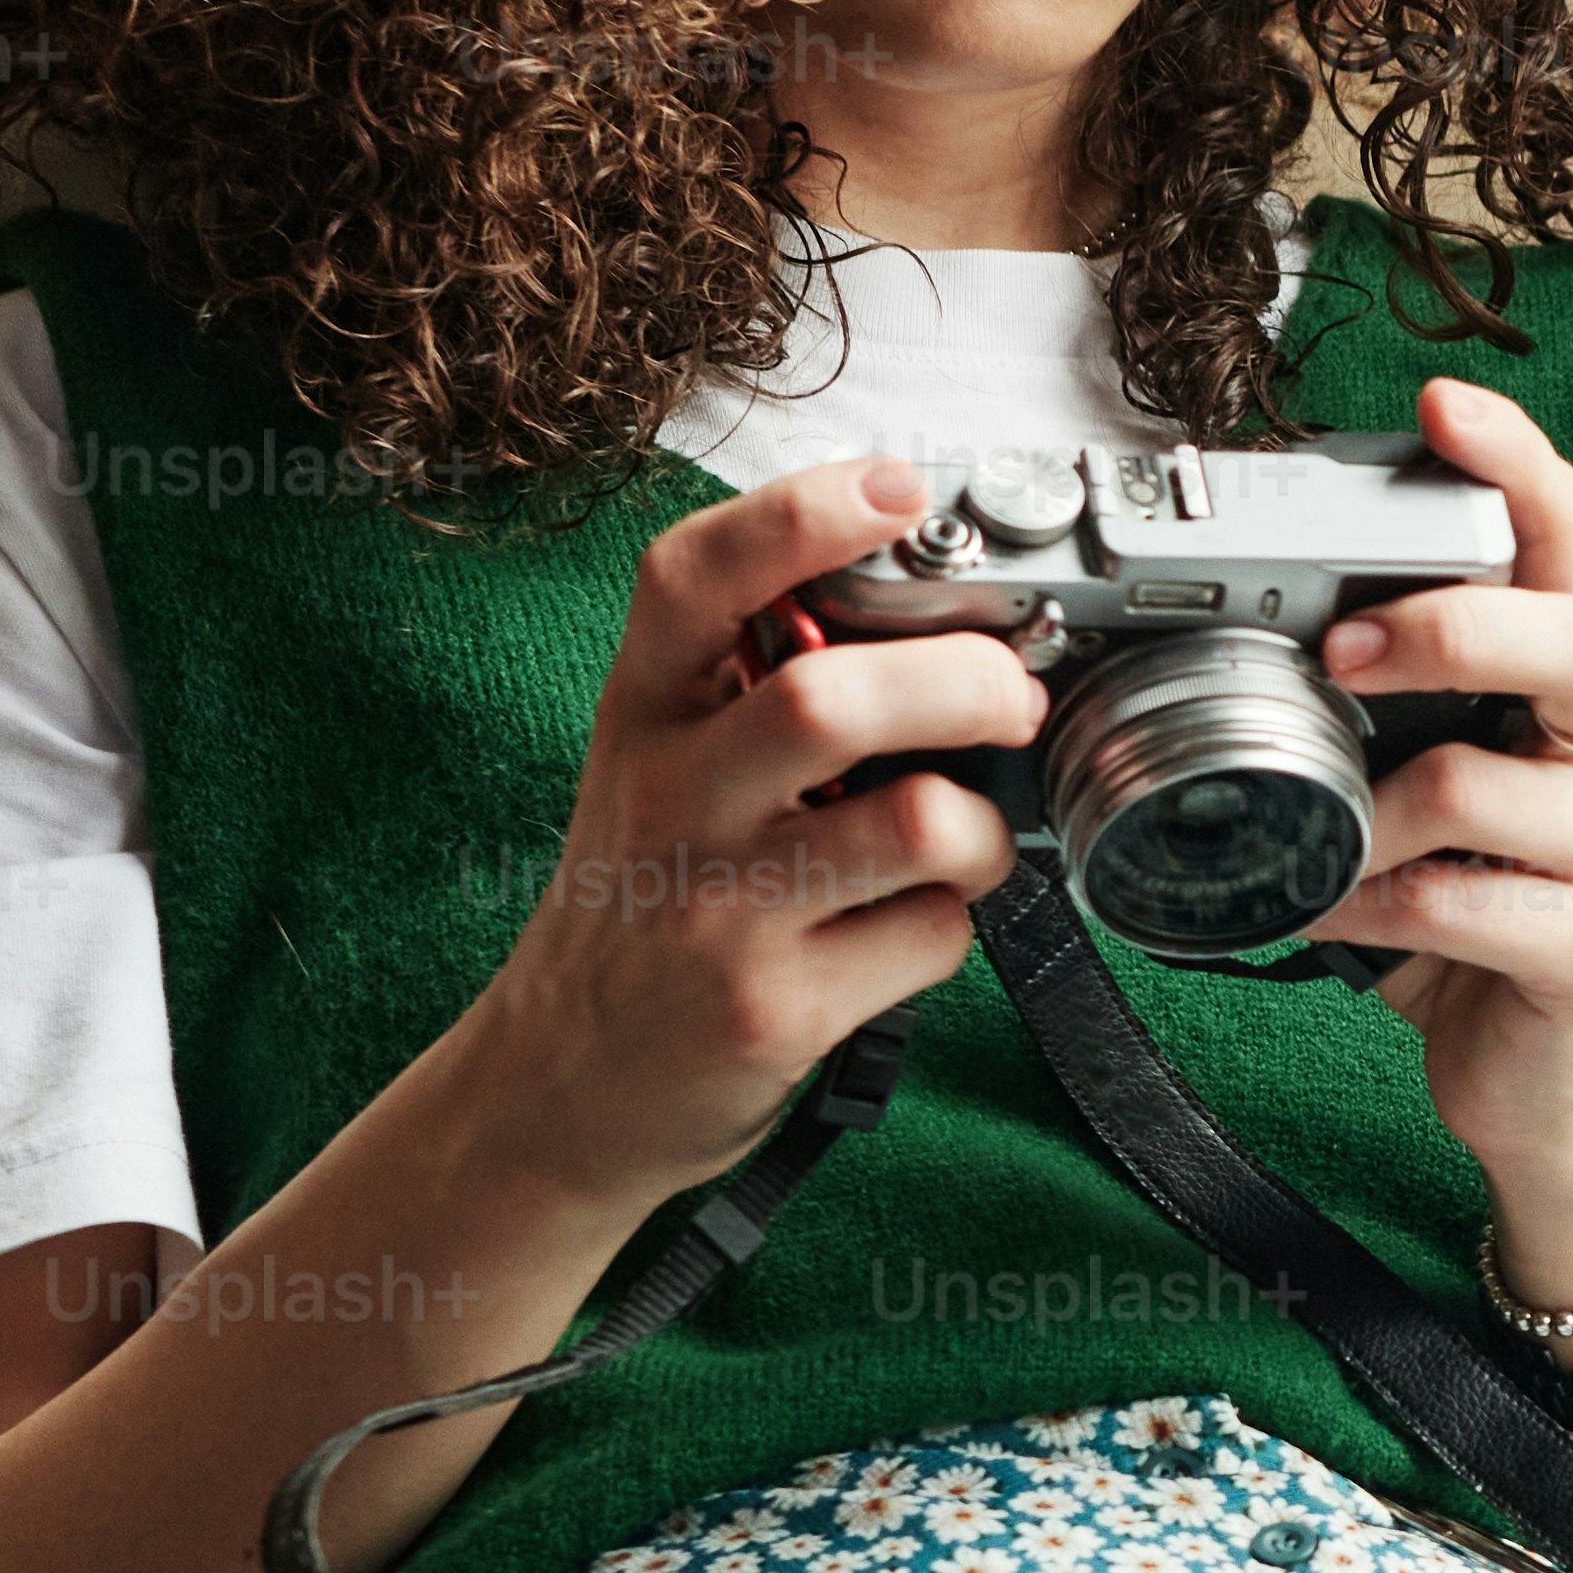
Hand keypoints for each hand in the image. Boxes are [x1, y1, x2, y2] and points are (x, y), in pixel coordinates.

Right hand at [435, 457, 1048, 1223]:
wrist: (560, 1085)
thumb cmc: (641, 901)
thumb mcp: (658, 766)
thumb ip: (753, 684)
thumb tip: (930, 602)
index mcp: (643, 713)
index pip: (693, 577)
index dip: (803, 516)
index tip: (899, 488)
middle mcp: (669, 802)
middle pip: (832, 701)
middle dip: (964, 682)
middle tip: (1011, 693)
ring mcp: (719, 913)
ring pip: (913, 823)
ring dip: (982, 825)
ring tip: (967, 837)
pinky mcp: (776, 1012)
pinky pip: (929, 939)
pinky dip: (952, 928)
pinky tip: (904, 932)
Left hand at [1304, 370, 1572, 1308]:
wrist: (1539, 1092)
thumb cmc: (1459, 920)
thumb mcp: (1402, 793)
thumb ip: (1356, 717)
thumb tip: (1198, 643)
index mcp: (1556, 688)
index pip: (1563, 547)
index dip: (1515, 465)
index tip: (1444, 406)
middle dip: (1453, 627)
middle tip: (1344, 654)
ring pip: (1500, 781)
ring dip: (1377, 813)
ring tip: (1325, 846)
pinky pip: (1465, 900)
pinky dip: (1375, 907)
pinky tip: (1340, 920)